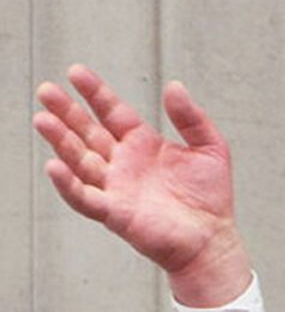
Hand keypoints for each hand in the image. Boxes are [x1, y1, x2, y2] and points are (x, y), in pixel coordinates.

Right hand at [33, 65, 251, 305]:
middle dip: (66, 112)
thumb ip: (191, 118)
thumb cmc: (210, 198)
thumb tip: (174, 86)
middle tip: (46, 91)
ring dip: (60, 141)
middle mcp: (123, 163)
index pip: (112, 112)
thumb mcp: (210, 148)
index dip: (95, 93)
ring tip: (43, 119)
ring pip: (80, 160)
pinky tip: (54, 165)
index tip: (76, 72)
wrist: (213, 239)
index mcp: (143, 144)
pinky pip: (84, 197)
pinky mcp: (115, 213)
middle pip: (87, 132)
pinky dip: (68, 183)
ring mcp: (116, 187)